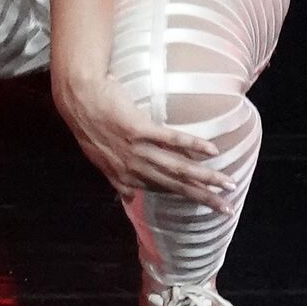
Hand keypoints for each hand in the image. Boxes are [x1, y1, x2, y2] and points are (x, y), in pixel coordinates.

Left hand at [51, 70, 235, 213]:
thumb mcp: (99, 160)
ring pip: (177, 167)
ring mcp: (136, 150)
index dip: (188, 200)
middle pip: (176, 185)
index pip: (164, 192)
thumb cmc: (89, 124)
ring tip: (227, 183)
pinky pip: (170, 139)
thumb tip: (129, 198)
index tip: (210, 207)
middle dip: (203, 198)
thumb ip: (118, 180)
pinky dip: (191, 144)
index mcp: (126, 177)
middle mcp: (134, 168)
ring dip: (204, 177)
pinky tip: (211, 150)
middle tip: (228, 208)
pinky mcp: (138, 129)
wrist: (78, 97)